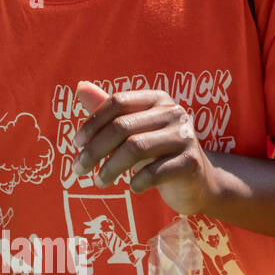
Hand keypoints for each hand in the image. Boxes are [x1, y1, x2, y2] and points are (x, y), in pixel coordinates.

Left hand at [72, 81, 219, 214]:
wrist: (197, 182)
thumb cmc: (156, 153)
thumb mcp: (132, 131)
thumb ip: (108, 112)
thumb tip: (80, 87)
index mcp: (157, 99)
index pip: (117, 102)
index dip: (92, 123)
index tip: (77, 144)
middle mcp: (174, 113)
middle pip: (122, 127)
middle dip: (94, 150)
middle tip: (78, 169)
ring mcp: (185, 137)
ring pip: (135, 148)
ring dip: (110, 168)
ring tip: (100, 182)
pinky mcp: (191, 163)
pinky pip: (153, 172)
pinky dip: (136, 182)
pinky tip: (132, 187)